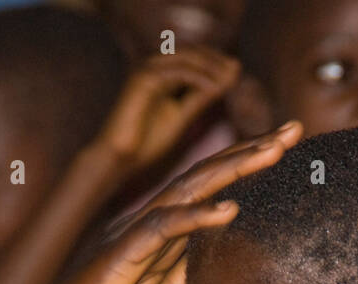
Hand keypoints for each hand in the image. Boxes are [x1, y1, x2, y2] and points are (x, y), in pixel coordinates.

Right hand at [0, 120, 302, 283]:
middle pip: (204, 178)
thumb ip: (184, 278)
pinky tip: (228, 209)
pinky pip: (159, 231)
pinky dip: (195, 218)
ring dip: (232, 170)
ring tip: (272, 150)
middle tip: (294, 129)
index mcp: (156, 236)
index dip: (247, 168)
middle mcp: (143, 226)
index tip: (288, 151)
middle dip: (251, 152)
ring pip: (186, 191)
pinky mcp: (115, 259)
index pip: (209, 192)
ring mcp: (128, 238)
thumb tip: (218, 264)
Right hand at [95, 46, 240, 173]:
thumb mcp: (182, 115)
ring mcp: (146, 70)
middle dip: (215, 59)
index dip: (215, 60)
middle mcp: (152, 66)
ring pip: (184, 58)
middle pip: (190, 51)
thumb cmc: (148, 140)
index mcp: (161, 74)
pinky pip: (176, 72)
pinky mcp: (142, 79)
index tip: (236, 70)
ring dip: (210, 66)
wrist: (121, 157)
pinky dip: (197, 78)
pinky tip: (213, 89)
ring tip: (229, 78)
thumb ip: (201, 98)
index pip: (192, 56)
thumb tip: (226, 80)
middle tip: (236, 68)